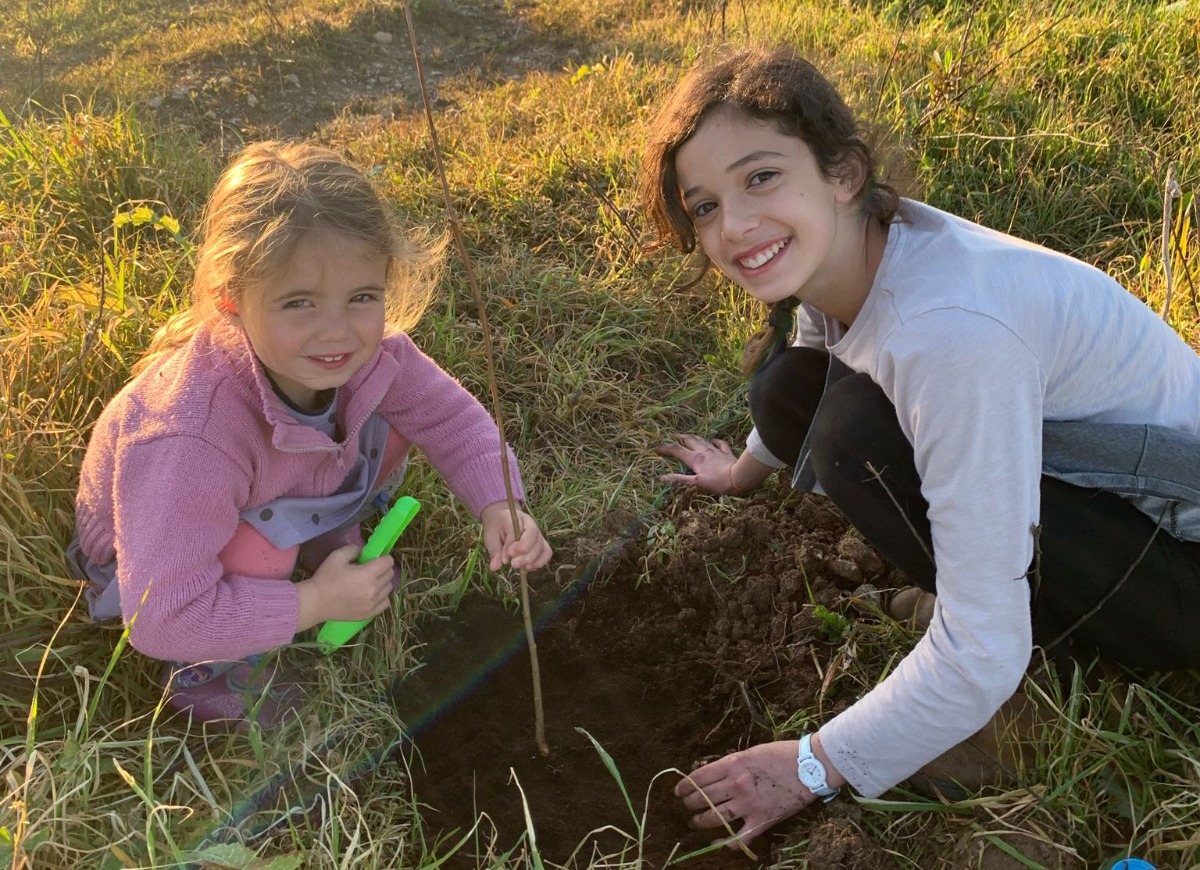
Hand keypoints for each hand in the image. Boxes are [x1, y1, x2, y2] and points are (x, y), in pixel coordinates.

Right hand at [294, 544, 394, 631]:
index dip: (383, 558)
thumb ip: (353, 550)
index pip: (388, 562)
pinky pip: (386, 603)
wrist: (315, 602)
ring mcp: (373, 603)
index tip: (375, 559)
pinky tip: (371, 595)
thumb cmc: (325, 578)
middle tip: (370, 570)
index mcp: (367, 574)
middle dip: (382, 569)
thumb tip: (364, 552)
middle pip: (390, 574)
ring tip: (370, 583)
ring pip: (389, 588)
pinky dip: (382, 597)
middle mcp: (374, 589)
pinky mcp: (370, 614)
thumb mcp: (337, 556)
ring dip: (382, 583)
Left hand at [480, 502, 552, 571]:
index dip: (512, 546)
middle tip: (513, 564)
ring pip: (542, 545)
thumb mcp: (491, 538)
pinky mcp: (542, 543)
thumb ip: (495, 551)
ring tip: (520, 567)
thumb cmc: (496, 528)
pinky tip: (528, 567)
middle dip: (525, 554)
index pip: (517, 530)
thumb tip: (494, 567)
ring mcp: (538, 533)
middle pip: (534, 536)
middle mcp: (530, 524)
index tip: (505, 558)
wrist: (502, 520)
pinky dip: (540, 562)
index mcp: (515, 518)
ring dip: (532, 559)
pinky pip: (547, 552)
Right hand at [657, 434, 768, 494]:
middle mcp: (703, 451)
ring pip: (702, 440)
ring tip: (688, 436)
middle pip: (689, 440)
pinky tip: (712, 439)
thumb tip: (661, 477)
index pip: (676, 450)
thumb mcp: (696, 483)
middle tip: (673, 436)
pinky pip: (720, 443)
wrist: (739, 477)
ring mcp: (715, 450)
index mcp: (695, 459)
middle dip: (680, 437)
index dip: (665, 448)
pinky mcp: (726, 452)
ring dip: (694, 437)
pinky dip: (714, 440)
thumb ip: (680, 479)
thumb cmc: (717, 482)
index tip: (656, 448)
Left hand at [675, 741, 815, 847]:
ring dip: (700, 821)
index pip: (700, 777)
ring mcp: (748, 804)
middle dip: (690, 802)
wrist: (810, 766)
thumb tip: (712, 772)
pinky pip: (739, 837)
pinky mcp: (762, 820)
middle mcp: (736, 785)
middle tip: (685, 806)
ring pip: (716, 816)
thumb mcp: (751, 751)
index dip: (685, 785)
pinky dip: (725, 843)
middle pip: (704, 797)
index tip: (678, 790)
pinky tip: (715, 843)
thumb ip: (732, 763)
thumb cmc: (782, 753)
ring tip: (693, 822)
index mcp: (732, 764)